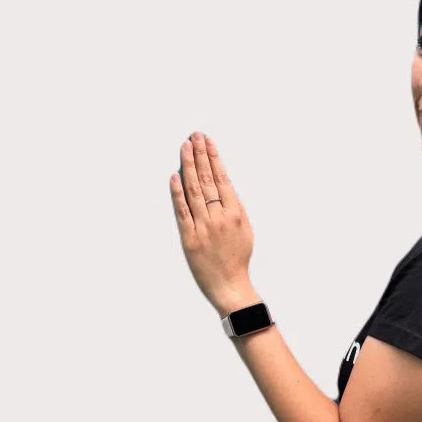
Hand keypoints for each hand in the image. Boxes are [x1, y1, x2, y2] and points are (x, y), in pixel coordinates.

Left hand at [170, 131, 255, 312]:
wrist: (230, 286)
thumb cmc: (238, 258)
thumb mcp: (246, 230)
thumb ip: (235, 208)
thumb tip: (224, 185)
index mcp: (236, 214)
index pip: (222, 179)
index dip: (213, 158)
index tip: (207, 141)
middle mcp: (220, 218)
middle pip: (207, 180)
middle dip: (199, 155)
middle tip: (194, 136)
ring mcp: (203, 227)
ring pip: (193, 191)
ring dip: (187, 166)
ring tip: (184, 147)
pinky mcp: (189, 238)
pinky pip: (182, 211)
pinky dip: (177, 192)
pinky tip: (174, 176)